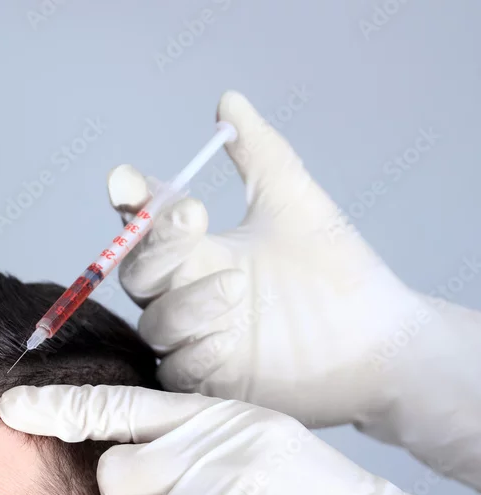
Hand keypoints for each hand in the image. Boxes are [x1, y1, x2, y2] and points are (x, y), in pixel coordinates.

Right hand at [107, 90, 425, 428]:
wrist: (376, 340)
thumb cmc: (336, 271)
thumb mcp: (294, 201)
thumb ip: (257, 151)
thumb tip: (229, 100)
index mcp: (196, 250)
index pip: (144, 225)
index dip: (132, 204)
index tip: (130, 183)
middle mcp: (186, 292)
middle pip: (137, 273)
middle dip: (156, 246)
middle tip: (191, 220)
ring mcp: (194, 339)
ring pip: (154, 323)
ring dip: (184, 304)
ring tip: (235, 288)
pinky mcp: (209, 382)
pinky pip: (178, 370)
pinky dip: (195, 352)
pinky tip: (228, 340)